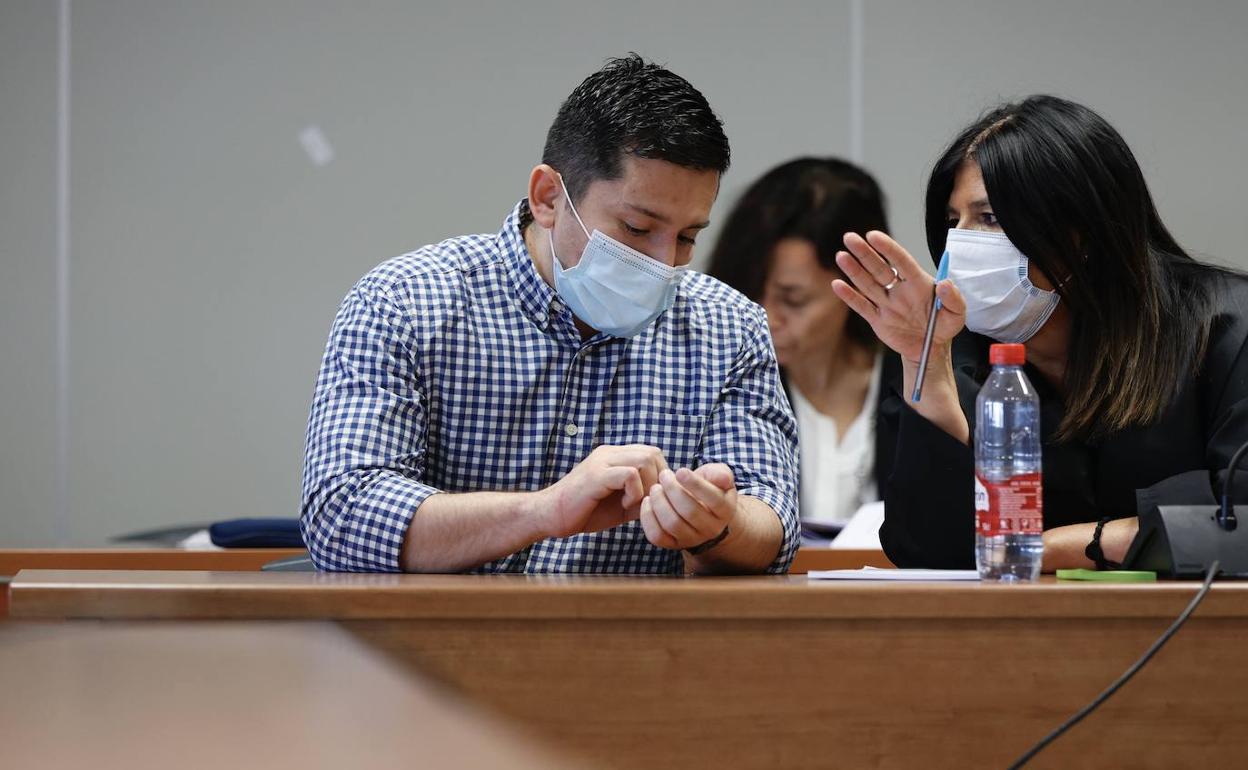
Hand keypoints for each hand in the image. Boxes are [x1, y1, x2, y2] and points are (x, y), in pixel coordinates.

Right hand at [541, 444, 668, 538]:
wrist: (550, 516)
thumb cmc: (585, 511)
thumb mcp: (621, 503)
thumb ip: (641, 495)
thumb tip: (664, 496)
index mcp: (615, 456)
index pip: (652, 453)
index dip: (659, 476)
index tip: (651, 499)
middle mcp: (609, 453)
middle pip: (653, 453)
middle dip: (657, 481)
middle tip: (645, 502)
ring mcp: (602, 461)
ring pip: (645, 459)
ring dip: (647, 486)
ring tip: (633, 504)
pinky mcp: (596, 475)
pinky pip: (630, 474)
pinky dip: (635, 493)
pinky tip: (624, 505)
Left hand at [639, 463, 737, 549]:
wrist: (700, 508)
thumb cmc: (707, 487)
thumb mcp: (717, 476)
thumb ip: (720, 473)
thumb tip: (723, 479)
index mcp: (725, 510)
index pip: (714, 500)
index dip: (695, 484)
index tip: (680, 471)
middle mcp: (711, 529)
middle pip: (690, 512)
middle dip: (673, 490)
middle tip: (664, 475)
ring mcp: (691, 539)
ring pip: (673, 525)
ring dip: (659, 502)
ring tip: (655, 487)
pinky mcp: (672, 544)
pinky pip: (657, 535)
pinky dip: (648, 517)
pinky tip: (648, 500)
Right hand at [831, 231, 966, 364]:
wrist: (930, 350)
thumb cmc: (944, 326)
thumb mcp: (957, 314)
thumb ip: (954, 298)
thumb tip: (945, 284)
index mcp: (918, 283)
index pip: (901, 261)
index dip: (888, 249)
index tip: (874, 236)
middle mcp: (899, 290)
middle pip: (879, 269)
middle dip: (864, 253)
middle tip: (850, 238)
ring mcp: (886, 304)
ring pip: (867, 284)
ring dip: (853, 270)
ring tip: (841, 256)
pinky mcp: (877, 320)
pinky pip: (862, 306)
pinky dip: (849, 296)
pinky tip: (837, 285)